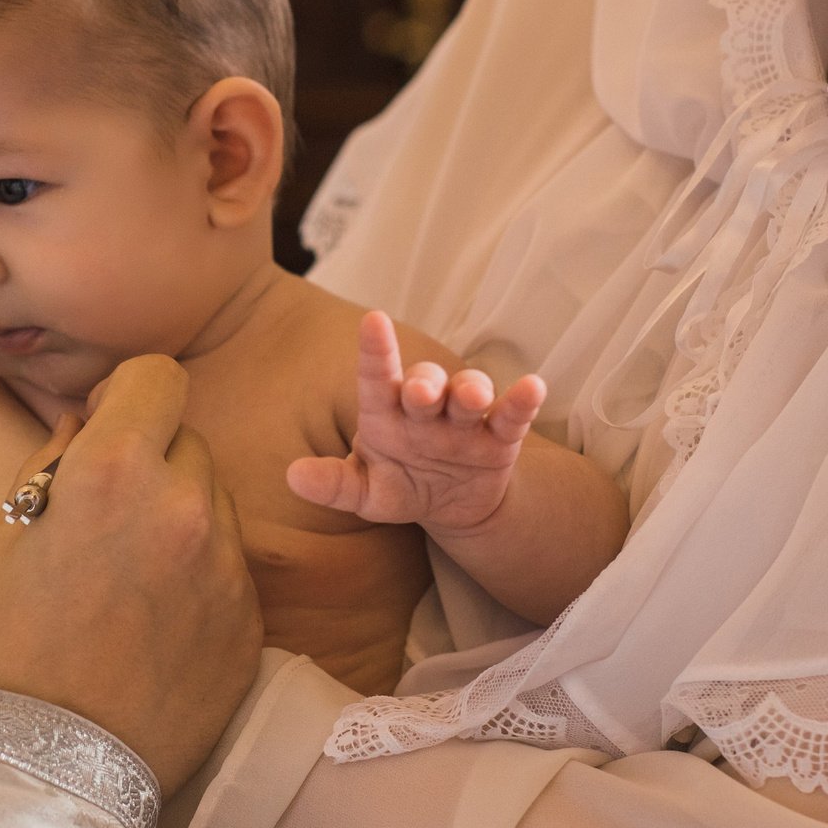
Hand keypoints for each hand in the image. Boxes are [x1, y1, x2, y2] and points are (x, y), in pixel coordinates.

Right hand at [0, 352, 262, 793]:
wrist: (52, 765)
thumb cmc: (10, 645)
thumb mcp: (5, 533)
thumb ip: (55, 458)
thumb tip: (88, 418)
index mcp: (113, 469)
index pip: (157, 374)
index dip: (128, 393)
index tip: (107, 422)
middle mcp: (183, 503)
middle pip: (188, 437)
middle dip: (152, 459)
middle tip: (107, 514)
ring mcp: (224, 563)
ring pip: (213, 501)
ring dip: (178, 517)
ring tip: (127, 578)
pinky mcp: (249, 618)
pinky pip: (228, 567)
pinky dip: (198, 578)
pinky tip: (153, 623)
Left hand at [287, 311, 545, 537]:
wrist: (450, 507)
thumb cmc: (399, 485)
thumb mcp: (366, 493)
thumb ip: (334, 485)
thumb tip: (293, 477)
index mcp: (386, 414)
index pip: (377, 377)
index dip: (375, 350)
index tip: (372, 320)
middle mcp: (426, 408)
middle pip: (426, 382)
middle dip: (424, 382)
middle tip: (419, 390)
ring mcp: (464, 419)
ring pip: (470, 393)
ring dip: (472, 390)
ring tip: (472, 398)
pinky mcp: (500, 438)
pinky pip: (512, 415)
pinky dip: (522, 400)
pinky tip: (534, 387)